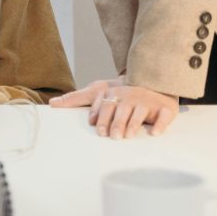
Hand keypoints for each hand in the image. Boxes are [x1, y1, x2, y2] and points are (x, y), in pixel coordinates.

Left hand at [50, 79, 178, 137]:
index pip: (105, 104)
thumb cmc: (120, 91)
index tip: (97, 127)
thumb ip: (76, 98)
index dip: (101, 116)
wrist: (152, 79)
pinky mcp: (165, 108)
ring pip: (140, 112)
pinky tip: (154, 132)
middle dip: (116, 122)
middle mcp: (129, 97)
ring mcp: (147, 102)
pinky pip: (164, 116)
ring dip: (133, 124)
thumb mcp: (97, 91)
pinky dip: (160, 124)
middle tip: (111, 135)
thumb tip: (51, 104)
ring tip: (127, 135)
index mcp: (113, 94)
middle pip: (121, 109)